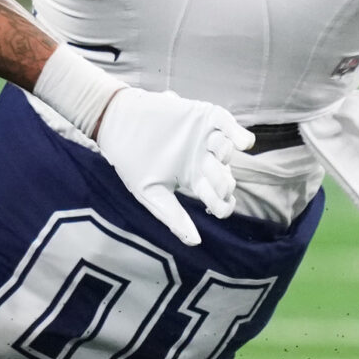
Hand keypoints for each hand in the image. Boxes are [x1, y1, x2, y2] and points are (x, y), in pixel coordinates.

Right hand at [93, 88, 252, 247]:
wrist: (116, 125)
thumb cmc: (131, 161)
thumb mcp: (151, 193)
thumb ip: (174, 217)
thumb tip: (195, 243)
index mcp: (193, 179)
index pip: (219, 198)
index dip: (223, 205)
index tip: (213, 206)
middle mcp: (202, 160)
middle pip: (226, 177)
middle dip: (222, 182)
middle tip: (204, 175)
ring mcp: (204, 138)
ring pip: (229, 151)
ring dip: (225, 155)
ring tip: (210, 153)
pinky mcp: (203, 116)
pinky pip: (230, 124)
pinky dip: (240, 134)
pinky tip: (242, 143)